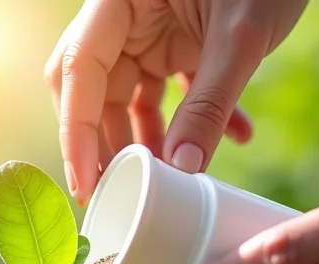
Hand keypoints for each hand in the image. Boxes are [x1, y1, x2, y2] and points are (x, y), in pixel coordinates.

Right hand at [45, 0, 307, 202]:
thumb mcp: (241, 36)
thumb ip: (210, 105)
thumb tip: (183, 170)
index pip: (79, 72)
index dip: (77, 135)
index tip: (87, 185)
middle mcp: (124, 16)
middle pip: (93, 90)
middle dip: (105, 143)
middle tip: (117, 190)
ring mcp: (150, 29)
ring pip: (128, 97)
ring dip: (148, 140)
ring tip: (171, 176)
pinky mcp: (177, 40)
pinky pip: (169, 90)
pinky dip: (192, 119)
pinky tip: (233, 137)